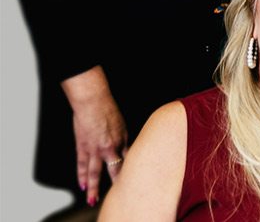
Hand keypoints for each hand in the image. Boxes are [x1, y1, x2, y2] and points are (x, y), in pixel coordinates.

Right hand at [60, 66, 128, 205]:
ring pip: (95, 173)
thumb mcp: (122, 125)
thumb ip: (122, 140)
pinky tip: (82, 186)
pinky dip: (81, 176)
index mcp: (123, 141)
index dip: (132, 172)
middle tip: (119, 197)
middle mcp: (111, 148)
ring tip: (93, 201)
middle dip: (117, 184)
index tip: (135, 182)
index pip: (129, 161)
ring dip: (94, 188)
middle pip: (115, 170)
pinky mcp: (83, 148)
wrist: (93, 102)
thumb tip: (124, 150)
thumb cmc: (108, 110)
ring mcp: (96, 150)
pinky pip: (82, 166)